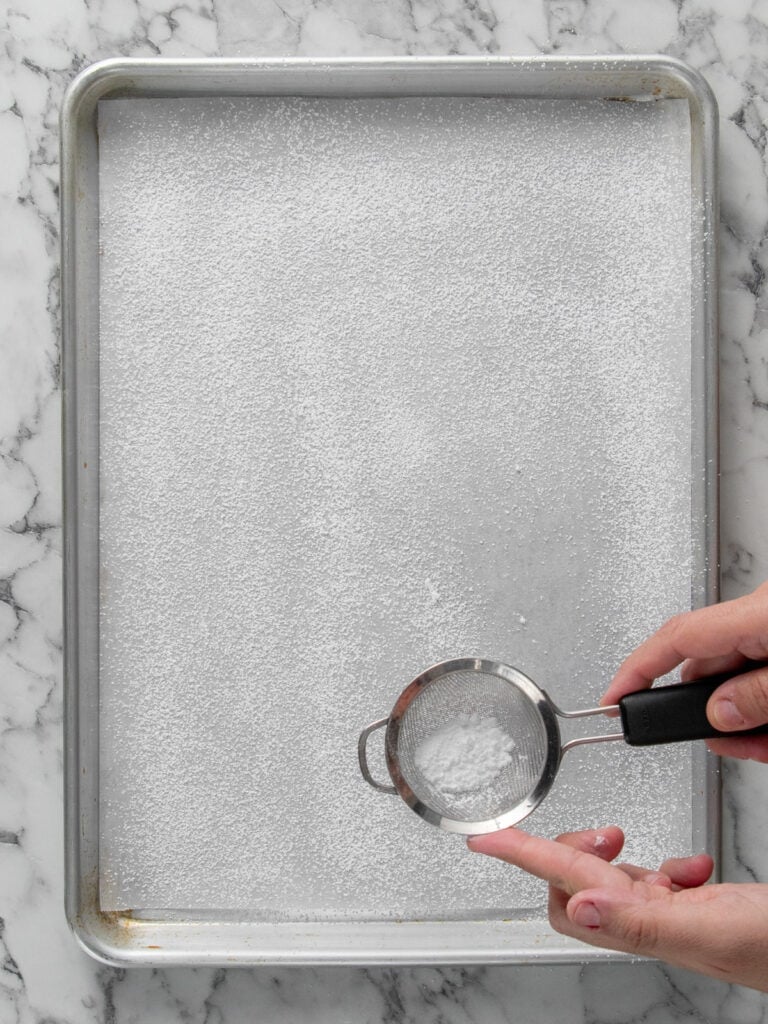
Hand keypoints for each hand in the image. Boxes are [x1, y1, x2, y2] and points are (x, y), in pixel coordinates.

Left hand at [468, 826, 767, 990]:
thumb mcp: (709, 931)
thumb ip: (641, 922)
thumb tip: (578, 906)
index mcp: (641, 925)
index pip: (565, 881)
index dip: (521, 855)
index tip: (485, 839)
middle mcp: (647, 923)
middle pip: (576, 882)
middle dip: (572, 849)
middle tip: (599, 833)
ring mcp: (670, 918)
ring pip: (612, 879)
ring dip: (611, 853)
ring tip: (626, 841)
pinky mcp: (695, 909)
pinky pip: (658, 880)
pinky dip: (667, 862)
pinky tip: (687, 865)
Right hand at [602, 580, 767, 761]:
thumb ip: (755, 696)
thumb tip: (717, 713)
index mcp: (757, 614)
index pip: (676, 637)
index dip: (636, 669)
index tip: (612, 700)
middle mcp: (760, 616)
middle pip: (707, 667)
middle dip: (710, 713)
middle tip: (725, 742)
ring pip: (733, 680)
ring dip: (742, 720)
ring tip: (763, 743)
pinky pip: (755, 679)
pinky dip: (760, 712)